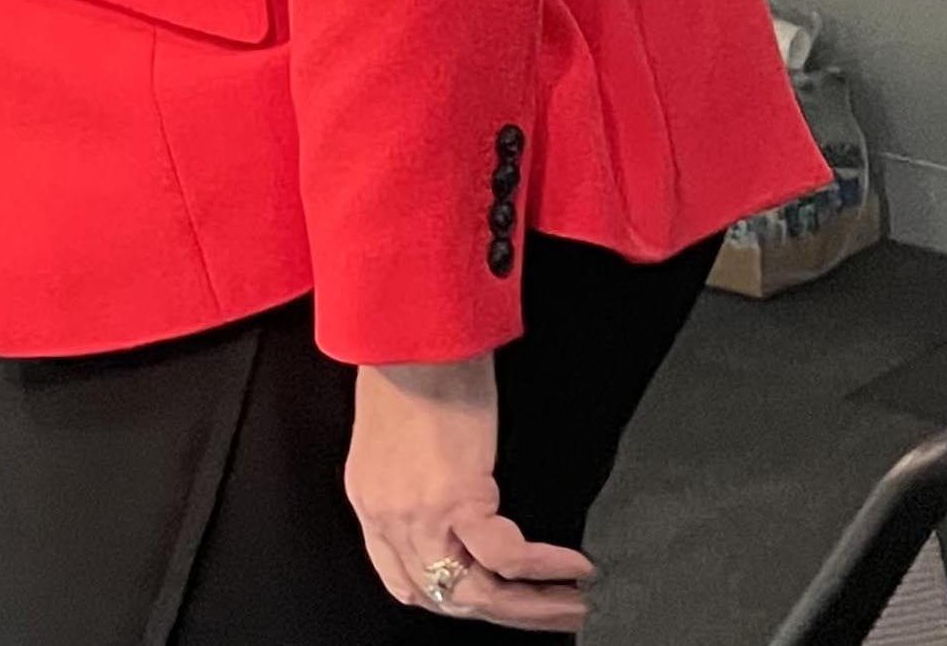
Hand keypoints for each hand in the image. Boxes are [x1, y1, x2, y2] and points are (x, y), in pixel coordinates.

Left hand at [348, 358, 594, 629]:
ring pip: (477, 593)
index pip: (404, 579)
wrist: (410, 331)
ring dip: (531, 605)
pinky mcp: (454, 499)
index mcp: (372, 503)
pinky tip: (574, 565)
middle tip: (550, 613)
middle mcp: (390, 519)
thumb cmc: (408, 362)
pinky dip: (545, 567)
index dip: (449, 601)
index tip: (491, 604)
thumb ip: (418, 475)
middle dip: (505, 614)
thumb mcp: (400, 434)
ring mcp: (419, 516)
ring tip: (571, 602)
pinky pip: (506, 556)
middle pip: (445, 599)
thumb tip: (460, 498)